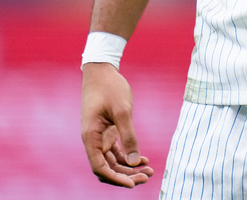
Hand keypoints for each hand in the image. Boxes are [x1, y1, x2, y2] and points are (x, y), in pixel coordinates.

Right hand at [81, 62, 153, 187]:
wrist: (102, 69)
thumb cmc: (110, 87)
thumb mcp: (122, 111)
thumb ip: (128, 136)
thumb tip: (135, 161)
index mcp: (91, 137)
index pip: (101, 168)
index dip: (116, 179)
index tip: (133, 184)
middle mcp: (93, 140)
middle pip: (108, 168)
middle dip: (127, 175)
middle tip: (147, 177)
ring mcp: (100, 136)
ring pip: (113, 161)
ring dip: (129, 168)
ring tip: (149, 171)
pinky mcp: (107, 130)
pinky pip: (116, 151)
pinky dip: (128, 156)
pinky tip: (143, 160)